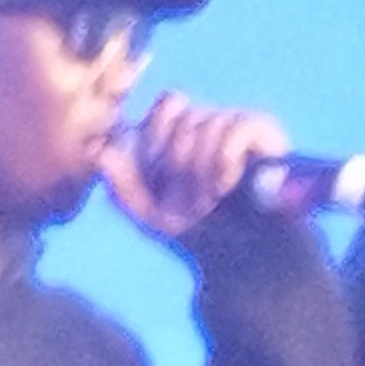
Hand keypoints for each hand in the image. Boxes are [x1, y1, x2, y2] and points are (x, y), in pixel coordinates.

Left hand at [102, 94, 280, 240]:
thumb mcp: (152, 216)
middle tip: (191, 199)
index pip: (168, 104)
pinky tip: (226, 187)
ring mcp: (243, 125)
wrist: (243, 261)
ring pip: (206, 125)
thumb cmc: (199, 235)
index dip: (158, 135)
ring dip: (200, 173)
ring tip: (211, 200)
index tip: (161, 175)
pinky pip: (235, 132)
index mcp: (188, 134)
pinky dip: (222, 165)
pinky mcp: (268, 135)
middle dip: (179, 165)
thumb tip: (96, 151)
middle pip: (183, 115)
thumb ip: (121, 187)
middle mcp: (216, 123)